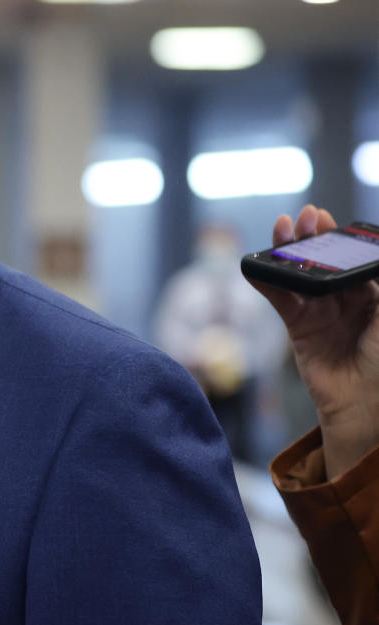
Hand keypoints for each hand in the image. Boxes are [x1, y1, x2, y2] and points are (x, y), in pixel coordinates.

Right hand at [247, 205, 378, 477]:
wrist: (366, 406)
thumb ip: (375, 281)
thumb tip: (369, 257)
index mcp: (373, 295)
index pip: (351, 260)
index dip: (338, 238)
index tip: (328, 219)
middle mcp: (345, 300)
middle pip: (323, 262)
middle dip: (312, 238)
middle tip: (305, 218)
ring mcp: (319, 313)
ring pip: (299, 275)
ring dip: (288, 253)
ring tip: (284, 230)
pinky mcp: (297, 327)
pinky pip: (280, 300)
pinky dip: (267, 282)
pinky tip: (258, 265)